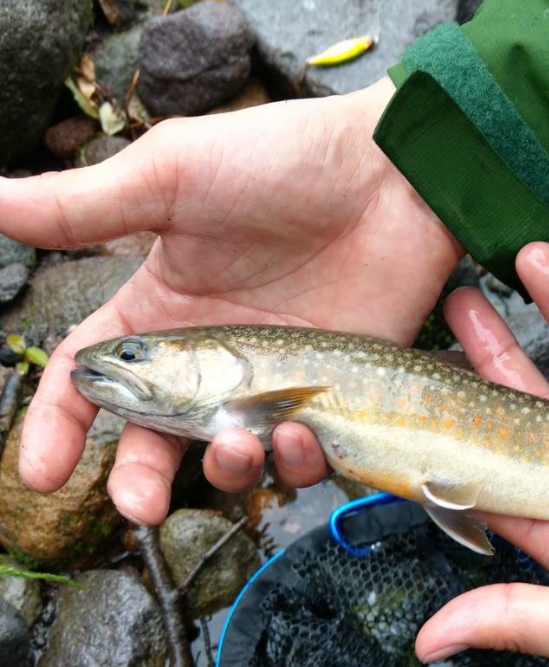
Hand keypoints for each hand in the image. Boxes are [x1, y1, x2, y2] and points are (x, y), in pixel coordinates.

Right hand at [0, 80, 461, 522]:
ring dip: (225, 470)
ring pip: (233, 458)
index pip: (93, 381)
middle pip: (157, 442)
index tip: (39, 473)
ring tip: (236, 447)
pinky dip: (297, 461)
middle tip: (137, 505)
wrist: (391, 172)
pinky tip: (300, 433)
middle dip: (137, 480)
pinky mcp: (333, 398)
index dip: (59, 427)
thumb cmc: (281, 161)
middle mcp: (212, 361)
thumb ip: (83, 208)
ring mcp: (274, 384)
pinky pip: (306, 455)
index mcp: (162, 313)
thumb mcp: (171, 177)